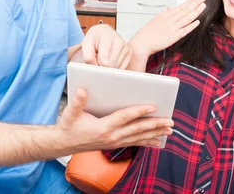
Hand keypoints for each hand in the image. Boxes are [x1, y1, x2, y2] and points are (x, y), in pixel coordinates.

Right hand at [58, 88, 173, 150]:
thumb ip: (77, 102)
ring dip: (155, 133)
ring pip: (138, 137)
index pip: (124, 117)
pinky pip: (134, 143)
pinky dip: (147, 142)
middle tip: (170, 121)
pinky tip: (157, 141)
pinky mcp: (115, 144)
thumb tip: (81, 90)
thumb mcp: (70, 113)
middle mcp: (111, 136)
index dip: (138, 111)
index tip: (152, 107)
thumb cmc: (68, 126)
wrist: (64, 143)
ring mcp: (114, 142)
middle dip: (155, 125)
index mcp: (103, 127)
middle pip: (137, 129)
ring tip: (169, 130)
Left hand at [81, 24, 130, 68]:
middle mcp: (119, 41)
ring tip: (104, 57)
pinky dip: (114, 67)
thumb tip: (98, 67)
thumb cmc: (95, 38)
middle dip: (102, 66)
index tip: (95, 61)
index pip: (104, 59)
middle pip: (110, 65)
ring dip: (108, 67)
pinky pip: (121, 68)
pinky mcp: (129, 53)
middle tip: (98, 57)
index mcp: (106, 37)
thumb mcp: (86, 44)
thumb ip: (88, 56)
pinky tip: (110, 59)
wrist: (103, 33)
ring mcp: (125, 47)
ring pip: (116, 68)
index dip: (98, 64)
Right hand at [129, 0, 205, 57]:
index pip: (180, 6)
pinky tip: (198, 22)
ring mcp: (173, 28)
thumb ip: (163, 13)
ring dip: (196, 11)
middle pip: (186, 10)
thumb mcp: (155, 19)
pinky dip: (192, 26)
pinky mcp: (174, 36)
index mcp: (166, 15)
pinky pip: (185, 30)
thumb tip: (167, 8)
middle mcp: (171, 20)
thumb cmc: (147, 32)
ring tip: (203, 6)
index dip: (189, 1)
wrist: (142, 42)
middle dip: (196, 3)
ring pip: (187, 18)